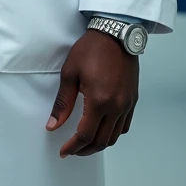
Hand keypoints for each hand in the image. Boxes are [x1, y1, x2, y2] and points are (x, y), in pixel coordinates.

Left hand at [45, 29, 138, 156]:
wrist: (115, 34)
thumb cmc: (91, 49)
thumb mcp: (70, 73)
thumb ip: (62, 103)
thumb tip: (53, 125)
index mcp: (99, 101)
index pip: (85, 135)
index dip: (73, 147)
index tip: (64, 151)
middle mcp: (116, 106)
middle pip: (101, 140)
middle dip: (85, 150)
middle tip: (72, 150)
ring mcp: (127, 104)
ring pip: (115, 136)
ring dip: (99, 144)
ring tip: (85, 143)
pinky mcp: (133, 99)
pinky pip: (125, 126)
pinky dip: (113, 134)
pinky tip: (103, 130)